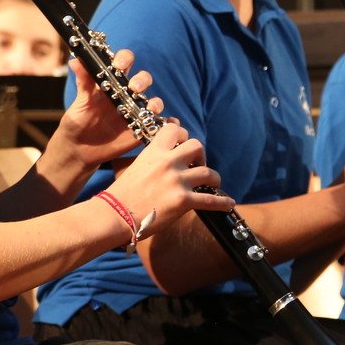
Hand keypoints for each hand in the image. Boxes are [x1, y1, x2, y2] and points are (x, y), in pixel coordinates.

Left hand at [50, 49, 156, 169]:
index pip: (124, 62)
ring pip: (154, 101)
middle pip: (143, 79)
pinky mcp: (142, 129)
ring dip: (156, 103)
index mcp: (112, 82)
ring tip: (150, 109)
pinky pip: (159, 124)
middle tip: (134, 88)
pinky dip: (168, 122)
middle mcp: (127, 94)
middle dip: (142, 81)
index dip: (124, 59)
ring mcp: (136, 112)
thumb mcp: (79, 103)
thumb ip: (82, 83)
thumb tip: (75, 61)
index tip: (118, 66)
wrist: (80, 150)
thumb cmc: (77, 122)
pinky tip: (169, 123)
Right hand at [106, 121, 233, 236]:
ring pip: (209, 172)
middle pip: (197, 146)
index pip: (175, 130)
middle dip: (200, 155)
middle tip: (197, 165)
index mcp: (154, 152)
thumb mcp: (134, 167)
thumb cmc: (122, 194)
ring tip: (213, 184)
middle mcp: (168, 163)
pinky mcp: (183, 201)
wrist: (116, 215)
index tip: (183, 142)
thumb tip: (160, 155)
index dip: (182, 134)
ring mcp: (177, 181)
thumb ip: (151, 159)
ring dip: (214, 178)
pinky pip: (211, 200)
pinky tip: (228, 203)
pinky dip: (222, 202)